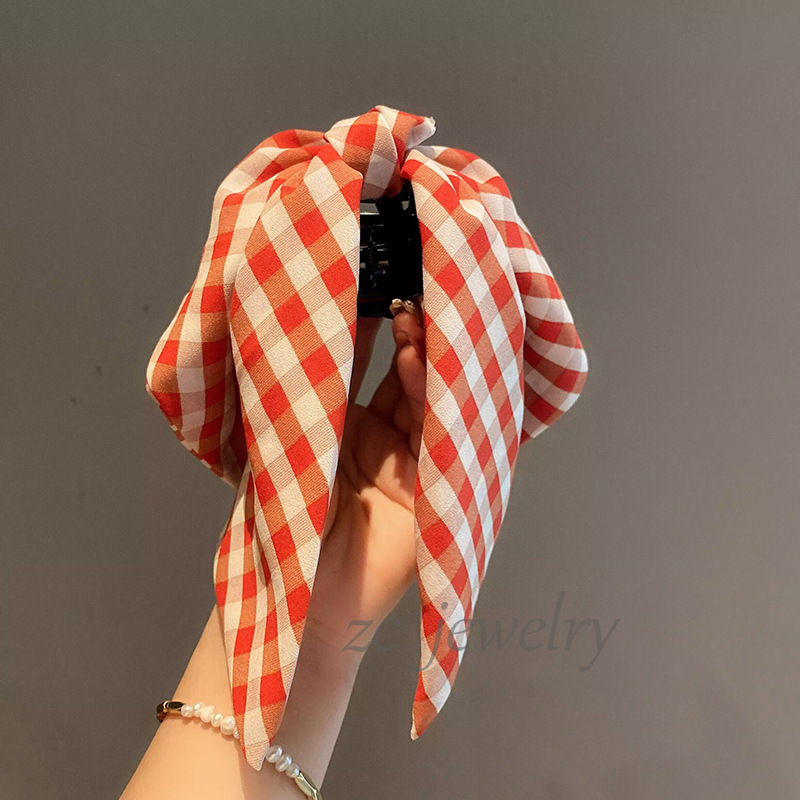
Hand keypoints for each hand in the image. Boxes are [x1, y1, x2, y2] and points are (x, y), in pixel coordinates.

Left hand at [303, 304, 426, 656]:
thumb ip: (308, 393)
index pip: (381, 368)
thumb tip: (308, 323)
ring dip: (424, 360)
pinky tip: (417, 361)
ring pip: (433, 400)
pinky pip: (442, 436)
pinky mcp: (435, 489)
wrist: (298, 594)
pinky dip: (431, 398)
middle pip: (414, 378)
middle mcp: (394, 441)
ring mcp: (418, 464)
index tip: (378, 286)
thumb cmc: (283, 519)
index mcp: (359, 428)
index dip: (383, 329)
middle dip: (413, 337)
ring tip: (410, 319)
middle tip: (404, 295)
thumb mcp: (294, 442)